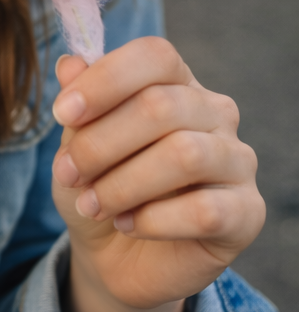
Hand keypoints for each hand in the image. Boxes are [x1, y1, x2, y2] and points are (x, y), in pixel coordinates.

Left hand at [51, 36, 264, 311]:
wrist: (116, 255)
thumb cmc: (100, 184)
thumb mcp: (77, 145)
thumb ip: (80, 105)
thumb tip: (68, 65)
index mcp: (177, 81)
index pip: (154, 56)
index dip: (105, 80)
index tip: (62, 114)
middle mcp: (215, 112)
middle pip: (161, 106)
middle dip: (100, 143)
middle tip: (68, 173)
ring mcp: (237, 160)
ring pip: (184, 155)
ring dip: (123, 184)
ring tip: (94, 204)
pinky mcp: (247, 213)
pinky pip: (204, 210)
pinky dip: (152, 220)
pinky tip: (128, 224)